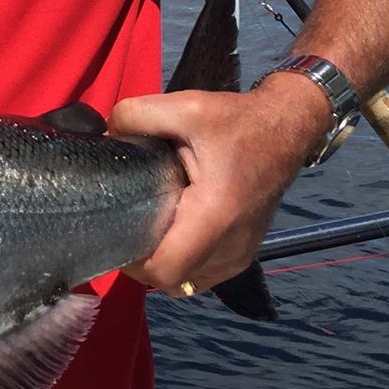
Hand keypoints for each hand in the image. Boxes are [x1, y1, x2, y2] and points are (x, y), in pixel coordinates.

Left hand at [106, 76, 327, 294]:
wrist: (285, 129)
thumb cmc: (237, 121)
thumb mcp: (184, 106)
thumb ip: (135, 115)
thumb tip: (104, 138)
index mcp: (215, 214)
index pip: (166, 270)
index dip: (133, 263)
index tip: (117, 232)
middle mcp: (232, 245)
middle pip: (172, 281)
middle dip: (142, 262)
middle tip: (125, 227)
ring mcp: (241, 255)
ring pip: (187, 283)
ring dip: (163, 264)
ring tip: (148, 228)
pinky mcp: (244, 254)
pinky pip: (203, 275)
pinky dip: (183, 263)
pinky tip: (172, 232)